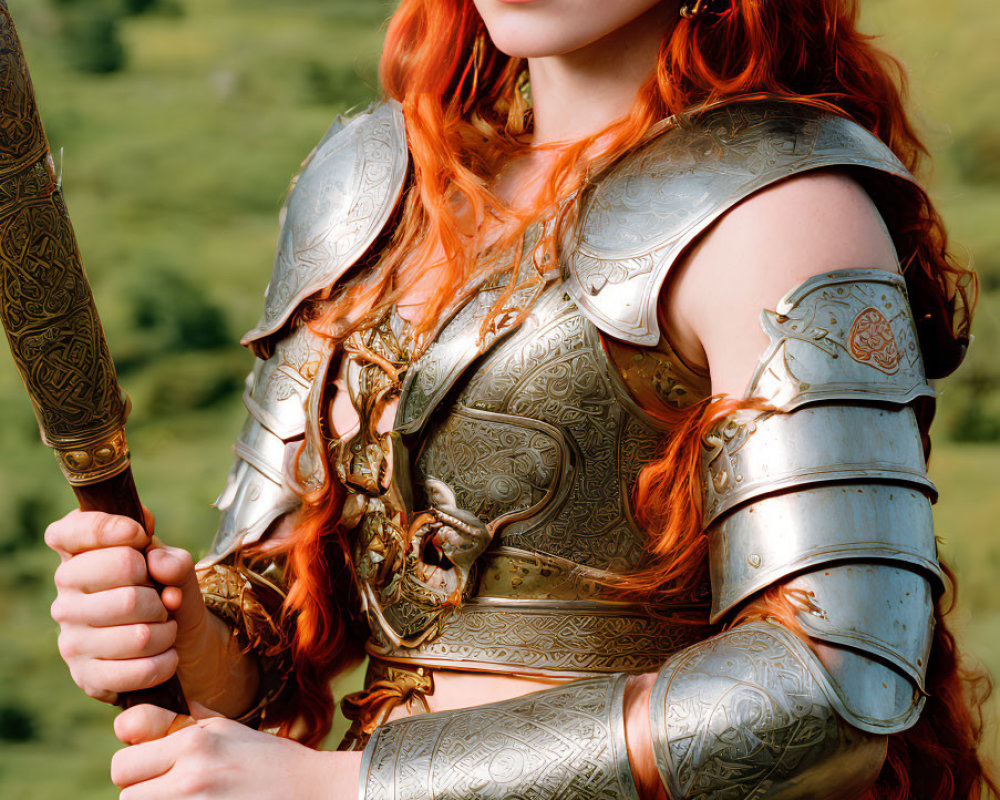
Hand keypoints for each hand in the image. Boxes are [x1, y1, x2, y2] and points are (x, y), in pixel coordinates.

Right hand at [46, 509, 209, 703]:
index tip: (139, 534)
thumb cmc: (170, 596)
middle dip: (158, 586)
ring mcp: (71, 638)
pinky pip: (136, 670)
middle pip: (123, 570)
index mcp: (80, 560)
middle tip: (162, 599)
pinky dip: (165, 662)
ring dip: (167, 630)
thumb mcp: (179, 570)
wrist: (184, 647)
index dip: (106, 528)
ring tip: (166, 628)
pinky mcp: (85, 676)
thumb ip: (173, 559)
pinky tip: (166, 654)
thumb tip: (156, 562)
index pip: (69, 532)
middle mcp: (66, 597)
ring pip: (138, 629)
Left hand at [112, 704, 360, 799]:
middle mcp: (192, 773)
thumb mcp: (228, 729)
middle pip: (126, 794)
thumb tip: (132, 722)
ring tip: (190, 799)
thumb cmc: (270, 761)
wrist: (313, 791)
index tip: (150, 770)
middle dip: (143, 793)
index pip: (124, 760)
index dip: (136, 767)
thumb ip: (183, 722)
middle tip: (172, 791)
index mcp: (196, 741)